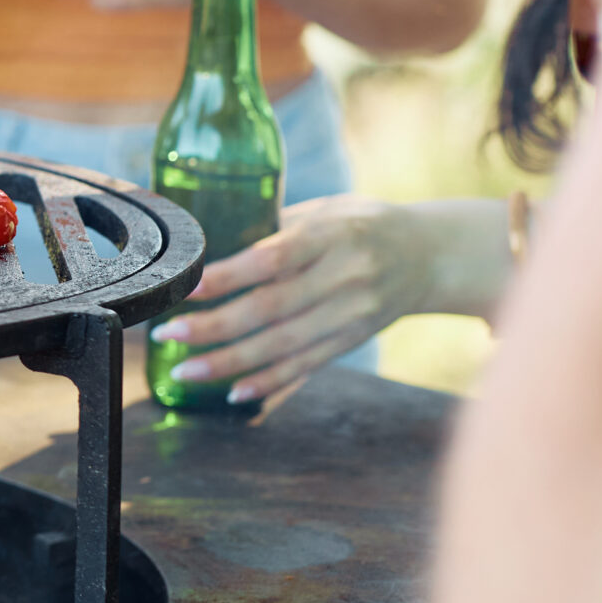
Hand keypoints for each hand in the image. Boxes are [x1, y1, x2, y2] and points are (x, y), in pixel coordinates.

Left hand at [154, 195, 436, 402]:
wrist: (434, 255)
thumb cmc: (363, 224)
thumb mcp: (325, 210)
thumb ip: (274, 226)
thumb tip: (206, 240)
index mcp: (332, 235)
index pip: (272, 258)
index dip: (228, 276)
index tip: (186, 286)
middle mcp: (344, 277)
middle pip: (271, 309)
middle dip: (214, 326)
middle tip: (167, 333)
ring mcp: (352, 314)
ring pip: (284, 346)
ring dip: (230, 362)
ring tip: (185, 371)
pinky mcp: (353, 341)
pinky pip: (306, 367)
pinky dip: (269, 383)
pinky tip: (233, 392)